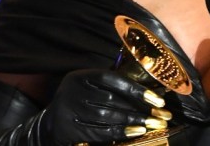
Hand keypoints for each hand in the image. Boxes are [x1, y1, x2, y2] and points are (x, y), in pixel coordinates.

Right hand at [0, 69, 171, 145]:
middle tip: (160, 115)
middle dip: (139, 108)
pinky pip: (99, 132)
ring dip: (132, 121)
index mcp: (81, 76)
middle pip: (112, 99)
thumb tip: (150, 89)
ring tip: (151, 124)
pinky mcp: (69, 129)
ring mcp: (69, 110)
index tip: (158, 99)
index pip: (112, 79)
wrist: (50, 125)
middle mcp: (73, 90)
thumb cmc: (81, 102)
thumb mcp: (90, 87)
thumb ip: (113, 85)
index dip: (136, 89)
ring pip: (107, 116)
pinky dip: (119, 133)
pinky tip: (135, 132)